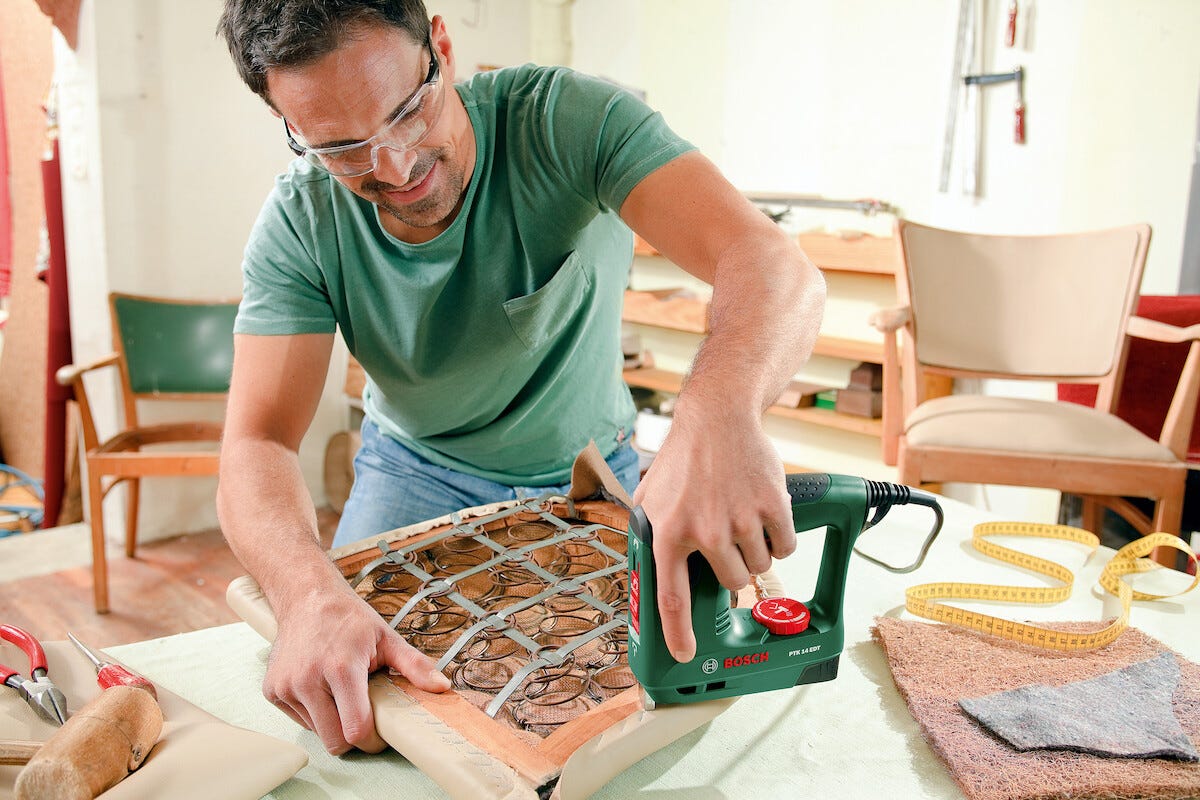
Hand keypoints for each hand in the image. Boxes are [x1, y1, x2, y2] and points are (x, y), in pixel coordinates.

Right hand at [263, 588, 451, 753]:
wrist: (307, 598)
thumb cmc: (348, 619)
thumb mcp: (387, 638)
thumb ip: (415, 665)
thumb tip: (442, 687)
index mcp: (340, 668)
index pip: (355, 729)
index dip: (372, 740)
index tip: (380, 734)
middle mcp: (308, 680)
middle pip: (334, 740)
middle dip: (353, 737)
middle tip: (364, 717)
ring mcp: (286, 687)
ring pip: (317, 732)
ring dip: (332, 722)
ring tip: (341, 693)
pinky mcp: (272, 691)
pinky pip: (300, 720)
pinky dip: (314, 713)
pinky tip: (322, 689)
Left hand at [632, 412, 796, 662]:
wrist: (718, 419)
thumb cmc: (683, 460)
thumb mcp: (650, 498)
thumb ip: (650, 536)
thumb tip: (649, 574)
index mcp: (669, 533)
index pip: (673, 599)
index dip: (679, 634)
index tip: (686, 656)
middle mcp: (705, 532)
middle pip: (733, 582)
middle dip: (736, 570)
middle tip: (730, 543)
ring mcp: (741, 520)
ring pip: (762, 566)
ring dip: (758, 551)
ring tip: (744, 520)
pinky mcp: (772, 507)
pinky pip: (786, 547)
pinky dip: (781, 538)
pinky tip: (766, 514)